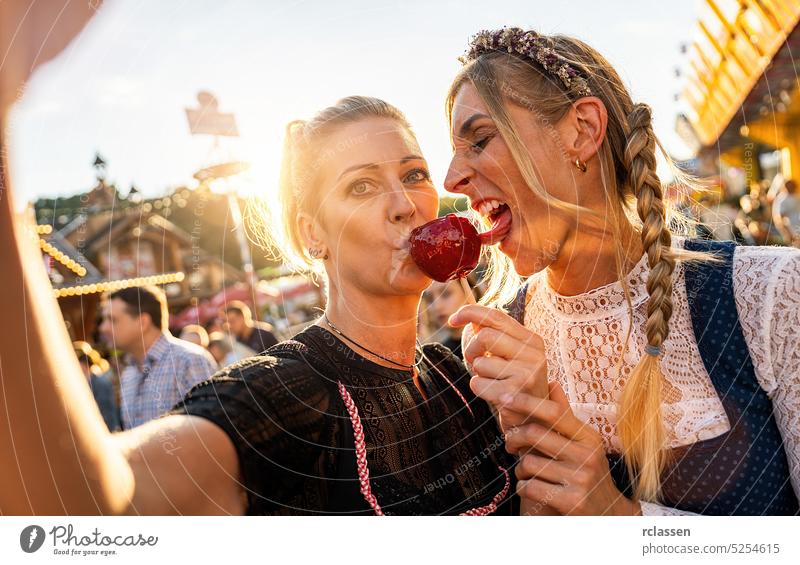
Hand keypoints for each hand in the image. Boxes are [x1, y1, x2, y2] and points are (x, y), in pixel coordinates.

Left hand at [449, 304, 548, 431]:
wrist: (532, 420)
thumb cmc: (515, 384)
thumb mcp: (510, 356)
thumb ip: (494, 334)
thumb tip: (469, 317)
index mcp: (532, 340)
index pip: (496, 316)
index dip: (470, 313)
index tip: (452, 320)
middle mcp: (533, 354)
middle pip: (486, 336)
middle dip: (472, 349)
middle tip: (475, 361)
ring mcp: (526, 374)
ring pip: (480, 362)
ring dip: (477, 373)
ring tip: (491, 381)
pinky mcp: (514, 393)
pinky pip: (477, 383)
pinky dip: (477, 388)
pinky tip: (491, 394)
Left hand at [502, 380, 641, 515]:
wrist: (610, 516)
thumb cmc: (589, 473)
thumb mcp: (584, 444)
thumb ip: (565, 416)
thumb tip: (552, 382)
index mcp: (588, 437)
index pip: (553, 412)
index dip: (525, 402)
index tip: (504, 398)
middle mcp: (586, 456)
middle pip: (535, 434)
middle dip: (514, 437)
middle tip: (509, 442)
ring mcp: (580, 479)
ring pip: (528, 463)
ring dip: (520, 468)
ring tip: (526, 471)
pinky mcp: (571, 502)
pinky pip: (530, 487)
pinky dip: (523, 487)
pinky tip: (529, 488)